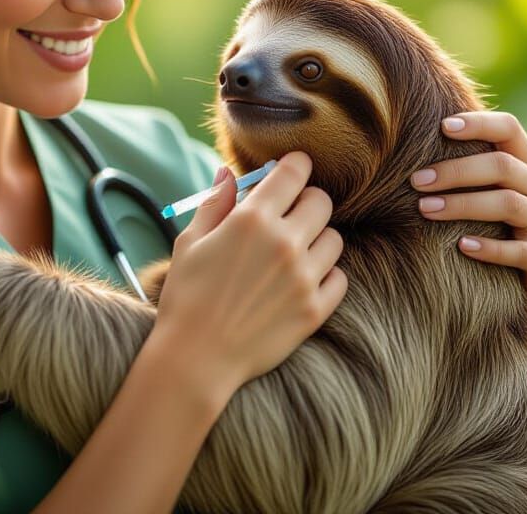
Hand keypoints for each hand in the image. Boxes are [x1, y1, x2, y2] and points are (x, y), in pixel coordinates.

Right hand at [154, 151, 347, 396]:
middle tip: (290, 215)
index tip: (292, 171)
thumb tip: (229, 172)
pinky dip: (326, 276)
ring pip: (335, 239)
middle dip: (307, 201)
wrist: (195, 360)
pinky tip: (302, 281)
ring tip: (294, 253)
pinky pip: (339, 278)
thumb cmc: (187, 297)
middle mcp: (284, 243)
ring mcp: (303, 278)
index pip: (295, 172)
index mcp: (252, 220)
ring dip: (317, 239)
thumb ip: (215, 203)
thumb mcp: (190, 242)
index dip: (296, 165)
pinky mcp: (315, 309)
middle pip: (321, 201)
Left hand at [410, 112, 526, 359]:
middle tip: (416, 181)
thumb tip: (406, 145)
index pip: (509, 128)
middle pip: (503, 167)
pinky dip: (489, 247)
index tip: (442, 127)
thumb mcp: (485, 192)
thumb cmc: (495, 227)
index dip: (478, 124)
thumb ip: (464, 166)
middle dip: (456, 171)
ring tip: (425, 209)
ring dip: (463, 205)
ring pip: (509, 204)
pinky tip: (462, 245)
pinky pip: (519, 250)